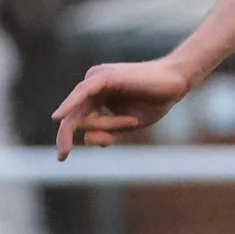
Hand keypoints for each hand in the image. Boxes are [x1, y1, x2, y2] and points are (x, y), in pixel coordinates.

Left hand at [53, 58, 197, 157]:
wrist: (176, 83)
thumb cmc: (155, 101)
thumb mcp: (128, 124)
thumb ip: (107, 131)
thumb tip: (85, 138)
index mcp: (96, 95)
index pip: (76, 118)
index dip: (67, 137)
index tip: (62, 157)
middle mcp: (92, 85)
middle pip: (73, 115)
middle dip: (66, 136)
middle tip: (62, 156)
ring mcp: (96, 78)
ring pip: (85, 111)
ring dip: (107, 123)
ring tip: (133, 120)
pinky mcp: (104, 76)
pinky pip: (84, 93)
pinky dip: (71, 104)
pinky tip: (58, 116)